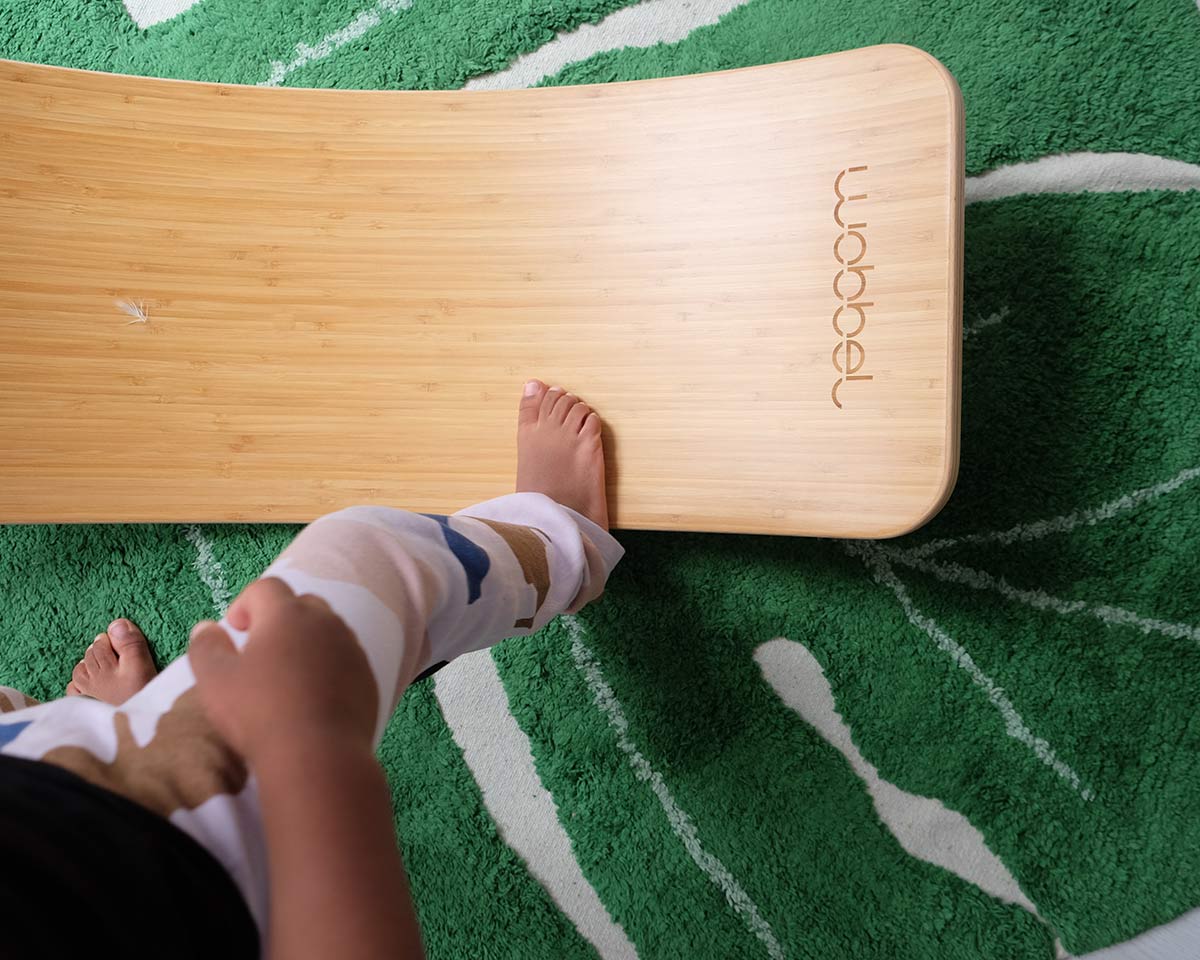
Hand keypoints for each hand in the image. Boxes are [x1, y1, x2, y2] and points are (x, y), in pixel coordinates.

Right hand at [188, 577, 378, 763]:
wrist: (319, 756)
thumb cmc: (260, 713)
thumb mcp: (216, 681)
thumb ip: (206, 647)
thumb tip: (207, 627)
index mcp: (287, 615)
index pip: (266, 587)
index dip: (246, 602)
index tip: (236, 628)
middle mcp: (326, 623)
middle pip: (302, 604)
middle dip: (279, 618)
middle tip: (260, 649)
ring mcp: (352, 649)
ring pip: (328, 631)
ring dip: (306, 642)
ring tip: (287, 674)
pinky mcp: (368, 676)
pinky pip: (345, 659)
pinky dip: (328, 666)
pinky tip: (313, 695)